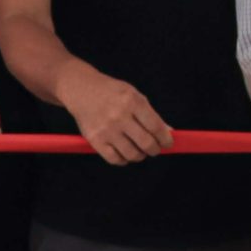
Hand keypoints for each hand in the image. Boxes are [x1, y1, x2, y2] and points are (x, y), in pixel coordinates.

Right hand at [59, 66, 173, 164]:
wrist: (82, 90)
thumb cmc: (112, 92)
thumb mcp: (134, 95)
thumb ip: (151, 114)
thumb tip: (168, 132)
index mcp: (132, 101)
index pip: (155, 127)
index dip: (165, 139)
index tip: (168, 143)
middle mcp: (119, 116)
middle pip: (146, 142)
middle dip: (154, 150)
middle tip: (154, 149)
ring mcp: (106, 129)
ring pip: (131, 154)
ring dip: (140, 156)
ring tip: (140, 151)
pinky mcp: (94, 140)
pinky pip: (114, 159)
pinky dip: (124, 160)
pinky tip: (125, 154)